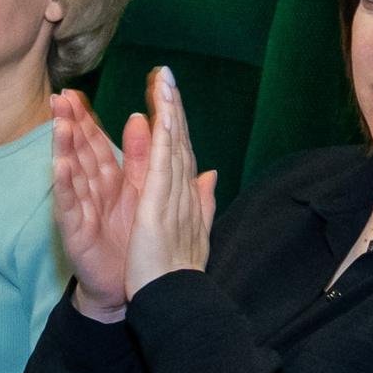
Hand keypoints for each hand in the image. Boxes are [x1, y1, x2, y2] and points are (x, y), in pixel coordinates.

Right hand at [49, 87, 145, 321]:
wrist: (136, 288)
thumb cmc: (135, 241)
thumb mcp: (141, 190)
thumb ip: (141, 156)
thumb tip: (142, 118)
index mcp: (110, 180)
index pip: (95, 143)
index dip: (85, 119)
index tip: (74, 94)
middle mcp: (92, 191)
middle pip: (78, 152)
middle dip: (69, 125)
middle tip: (59, 98)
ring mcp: (83, 209)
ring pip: (71, 173)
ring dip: (63, 148)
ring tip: (58, 123)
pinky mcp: (78, 231)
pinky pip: (70, 205)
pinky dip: (65, 185)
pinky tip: (60, 166)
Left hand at [123, 67, 215, 297]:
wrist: (176, 299)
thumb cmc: (176, 271)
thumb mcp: (190, 230)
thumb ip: (201, 200)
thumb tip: (212, 173)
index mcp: (184, 196)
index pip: (179, 152)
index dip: (176, 121)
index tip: (169, 94)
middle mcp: (183, 191)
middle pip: (179, 141)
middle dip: (173, 106)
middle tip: (166, 73)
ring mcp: (174, 196)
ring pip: (173, 146)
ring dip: (169, 111)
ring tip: (163, 80)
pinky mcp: (161, 206)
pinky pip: (162, 165)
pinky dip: (164, 138)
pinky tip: (162, 115)